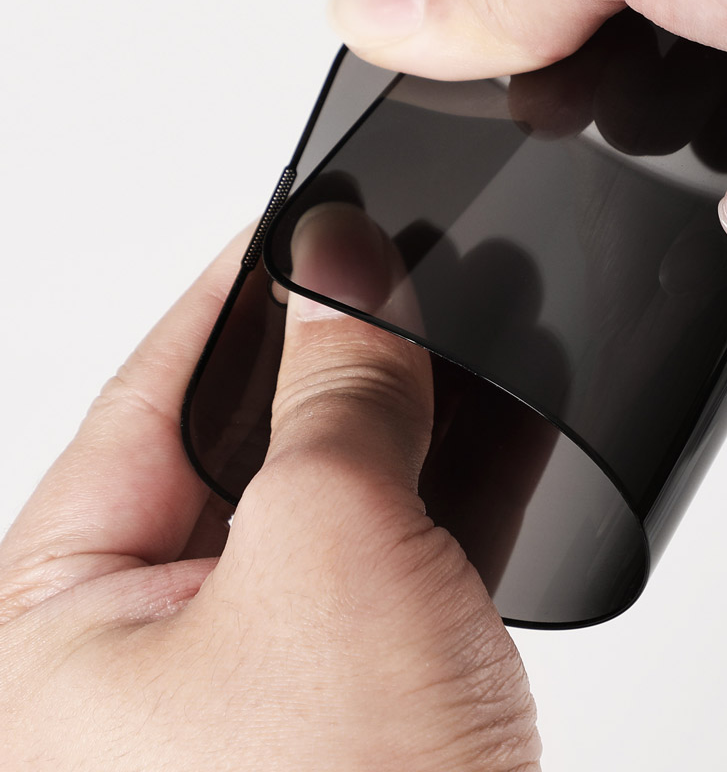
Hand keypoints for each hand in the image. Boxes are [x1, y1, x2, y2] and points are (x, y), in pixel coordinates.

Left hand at [0, 227, 539, 770]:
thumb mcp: (331, 550)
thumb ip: (340, 393)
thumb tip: (345, 266)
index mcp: (63, 619)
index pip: (147, 396)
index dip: (239, 294)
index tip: (307, 220)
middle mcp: (144, 649)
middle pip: (239, 439)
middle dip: (325, 353)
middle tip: (387, 273)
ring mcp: (253, 671)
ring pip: (325, 492)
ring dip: (391, 414)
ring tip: (439, 336)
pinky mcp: (345, 687)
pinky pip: (386, 549)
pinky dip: (438, 484)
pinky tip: (481, 429)